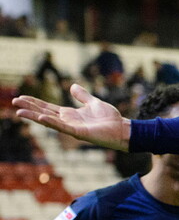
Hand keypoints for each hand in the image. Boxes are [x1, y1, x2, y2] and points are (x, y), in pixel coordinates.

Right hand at [13, 84, 130, 150]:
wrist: (122, 129)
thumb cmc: (110, 119)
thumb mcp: (94, 103)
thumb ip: (83, 96)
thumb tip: (73, 86)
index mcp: (71, 115)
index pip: (48, 108)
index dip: (35, 103)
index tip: (21, 97)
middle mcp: (68, 122)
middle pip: (44, 113)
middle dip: (30, 108)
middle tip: (14, 102)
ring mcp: (73, 128)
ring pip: (50, 121)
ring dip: (35, 117)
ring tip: (20, 112)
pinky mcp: (80, 133)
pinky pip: (63, 127)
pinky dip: (53, 122)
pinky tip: (42, 117)